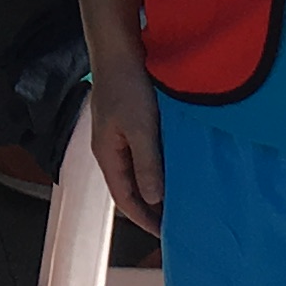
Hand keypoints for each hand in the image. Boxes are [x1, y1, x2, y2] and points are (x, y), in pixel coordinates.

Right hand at [83, 54, 164, 234]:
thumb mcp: (140, 128)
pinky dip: (157, 166)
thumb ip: (146, 163)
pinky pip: (143, 154)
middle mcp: (110, 150)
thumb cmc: (127, 87)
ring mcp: (118, 136)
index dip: (143, 219)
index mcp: (107, 155)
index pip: (124, 199)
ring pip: (137, 171)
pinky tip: (174, 166)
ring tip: (178, 198)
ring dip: (155, 187)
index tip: (165, 235)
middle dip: (150, 207)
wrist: (119, 50)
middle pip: (130, 188)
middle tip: (177, 221)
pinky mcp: (129, 123)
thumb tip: (154, 199)